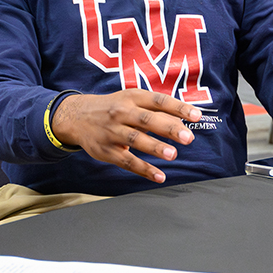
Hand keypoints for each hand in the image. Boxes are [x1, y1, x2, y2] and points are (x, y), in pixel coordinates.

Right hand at [50, 90, 201, 183]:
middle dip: (168, 128)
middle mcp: (121, 112)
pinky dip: (143, 169)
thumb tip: (183, 123)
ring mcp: (112, 132)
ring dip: (154, 147)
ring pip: (135, 140)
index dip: (178, 107)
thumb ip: (156, 110)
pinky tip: (159, 176)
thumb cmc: (113, 108)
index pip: (158, 100)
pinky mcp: (106, 150)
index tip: (196, 116)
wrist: (76, 117)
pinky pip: (126, 161)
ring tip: (172, 154)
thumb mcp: (131, 101)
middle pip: (147, 120)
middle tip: (188, 137)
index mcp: (131, 97)